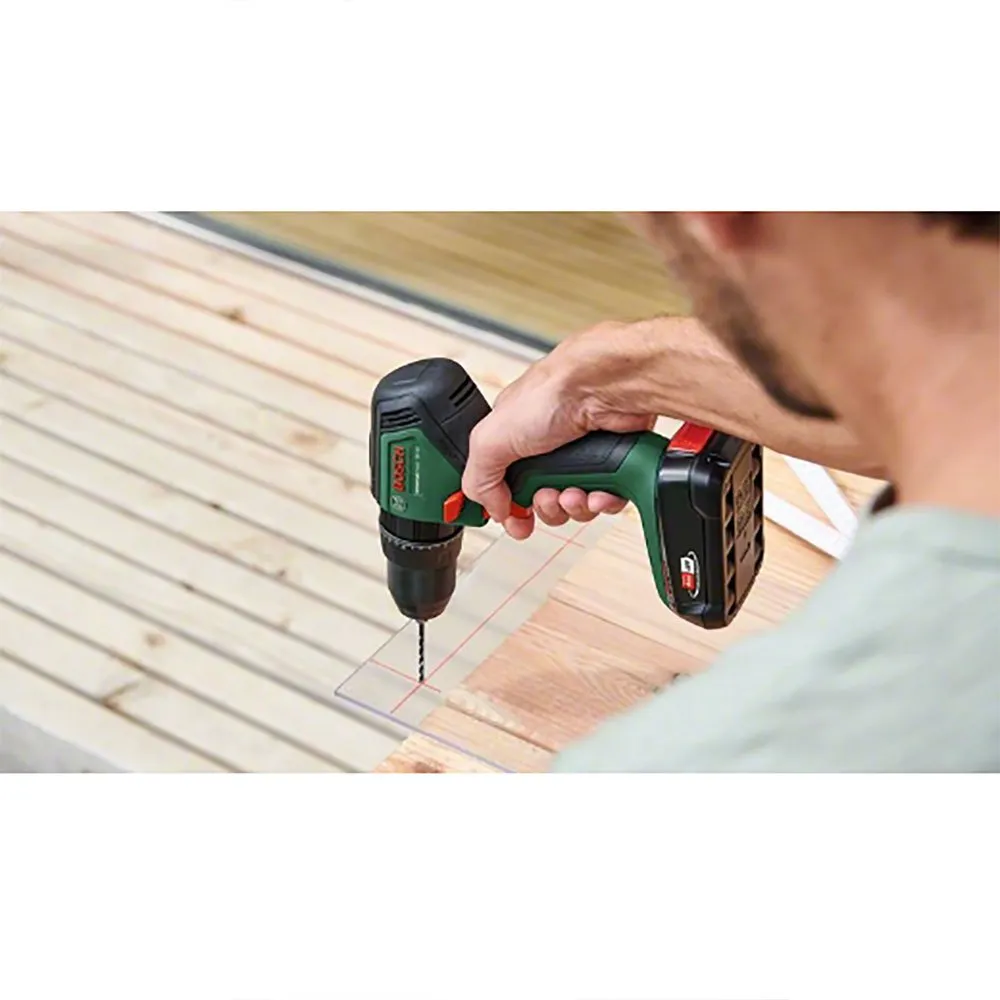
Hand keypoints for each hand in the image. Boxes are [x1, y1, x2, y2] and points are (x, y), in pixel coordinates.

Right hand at [462, 324, 655, 539]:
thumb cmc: (553, 393)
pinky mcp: (613, 463)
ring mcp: (582, 456)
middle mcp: (548, 448)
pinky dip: (601, 502)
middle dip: (546, 509)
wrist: (604, 387)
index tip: (514, 521)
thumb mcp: (491, 439)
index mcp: (514, 439)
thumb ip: (479, 478)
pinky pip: (606, 501)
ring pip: (575, 506)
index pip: (506, 486)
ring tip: (574, 491)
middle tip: (546, 496)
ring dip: (573, 507)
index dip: (510, 508)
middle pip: (543, 503)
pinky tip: (598, 491)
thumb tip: (491, 509)